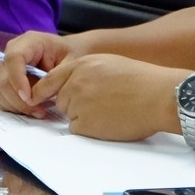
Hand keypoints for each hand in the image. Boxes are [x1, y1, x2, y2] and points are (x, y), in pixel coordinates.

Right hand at [0, 31, 76, 115]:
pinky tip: (26, 108)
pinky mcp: (1, 78)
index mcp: (28, 42)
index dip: (18, 80)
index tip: (29, 98)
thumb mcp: (70, 63)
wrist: (65, 53)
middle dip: (19, 100)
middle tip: (39, 111)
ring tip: (37, 110)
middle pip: (3, 79)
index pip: (13, 58)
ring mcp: (4, 65)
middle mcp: (11, 52)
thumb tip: (35, 97)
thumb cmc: (69, 55)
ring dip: (15, 105)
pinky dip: (9, 105)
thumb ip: (53, 78)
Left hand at [34, 53, 181, 142]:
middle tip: (101, 105)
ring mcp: (78, 104)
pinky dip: (90, 130)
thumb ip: (85, 72)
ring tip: (110, 112)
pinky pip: (78, 130)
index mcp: (80, 66)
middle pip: (61, 100)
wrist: (159, 96)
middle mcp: (74, 83)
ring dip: (84, 117)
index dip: (42, 91)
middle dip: (74, 105)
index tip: (35, 98)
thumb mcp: (108, 63)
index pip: (50, 80)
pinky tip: (109, 122)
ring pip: (70, 116)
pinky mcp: (84, 124)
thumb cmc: (141, 80)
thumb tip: (71, 84)